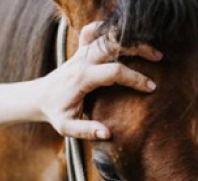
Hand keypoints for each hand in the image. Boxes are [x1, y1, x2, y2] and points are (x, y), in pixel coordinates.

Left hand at [37, 21, 162, 139]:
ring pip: (107, 35)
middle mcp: (83, 61)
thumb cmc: (56, 113)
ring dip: (130, 38)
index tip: (151, 88)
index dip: (135, 78)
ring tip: (150, 47)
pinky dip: (108, 29)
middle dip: (138, 48)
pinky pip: (93, 31)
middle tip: (159, 57)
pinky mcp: (80, 50)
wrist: (39, 97)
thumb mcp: (67, 127)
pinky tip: (124, 36)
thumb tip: (107, 134)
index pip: (114, 72)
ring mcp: (81, 52)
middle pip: (113, 45)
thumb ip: (86, 131)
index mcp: (82, 78)